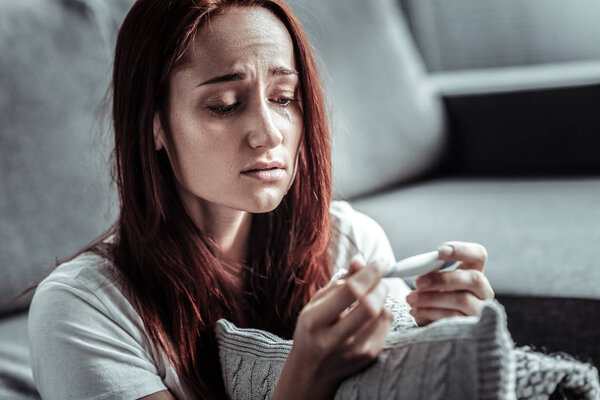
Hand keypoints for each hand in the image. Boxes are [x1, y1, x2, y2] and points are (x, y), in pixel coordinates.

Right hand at [272, 256, 393, 399]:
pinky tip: (369, 315)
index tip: (380, 261)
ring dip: (381, 298)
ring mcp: (354, 351)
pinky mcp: (369, 357)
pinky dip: (382, 312)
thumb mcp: (317, 304)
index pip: (350, 292)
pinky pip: (386, 325)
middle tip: (378, 278)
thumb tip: (361, 260)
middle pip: (370, 305)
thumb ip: (339, 282)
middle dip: (380, 285)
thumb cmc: (312, 330)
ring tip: (370, 296)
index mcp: (315, 321)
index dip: (369, 273)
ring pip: (382, 314)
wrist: (310, 372)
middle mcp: (334, 339)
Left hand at [406, 241, 493, 325]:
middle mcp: (484, 291)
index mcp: (474, 272)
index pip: (478, 254)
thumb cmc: (437, 299)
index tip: (440, 251)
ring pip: (462, 300)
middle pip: (473, 279)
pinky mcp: (473, 328)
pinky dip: (431, 314)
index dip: (462, 250)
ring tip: (411, 299)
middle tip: (418, 282)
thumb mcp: (435, 283)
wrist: (441, 330)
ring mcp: (481, 310)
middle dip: (443, 279)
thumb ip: (431, 273)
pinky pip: (454, 319)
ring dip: (431, 298)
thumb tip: (417, 268)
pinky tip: (416, 311)